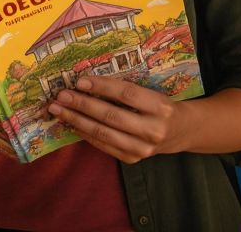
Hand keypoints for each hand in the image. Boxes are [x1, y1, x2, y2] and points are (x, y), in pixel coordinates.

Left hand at [46, 75, 189, 163]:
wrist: (182, 131)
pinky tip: (72, 124)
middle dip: (82, 104)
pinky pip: (104, 145)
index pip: (126, 94)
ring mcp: (143, 148)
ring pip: (103, 133)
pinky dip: (85, 134)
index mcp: (160, 106)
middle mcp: (153, 129)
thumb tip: (87, 82)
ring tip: (59, 110)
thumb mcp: (152, 92)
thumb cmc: (161, 105)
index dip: (101, 87)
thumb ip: (125, 90)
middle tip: (61, 95)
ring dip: (77, 120)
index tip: (79, 80)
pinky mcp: (133, 159)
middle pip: (111, 115)